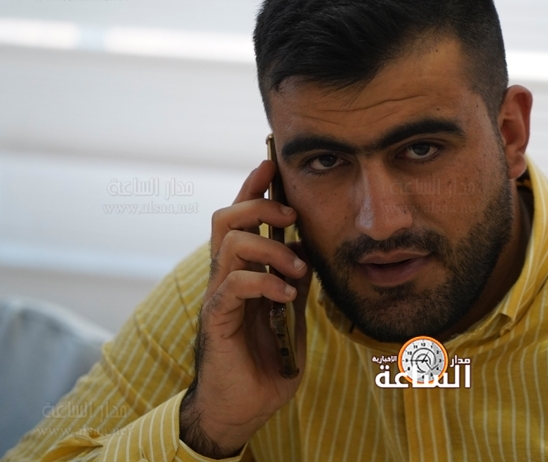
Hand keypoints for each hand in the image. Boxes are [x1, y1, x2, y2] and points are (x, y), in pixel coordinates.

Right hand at [179, 160, 310, 457]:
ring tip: (298, 271)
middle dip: (258, 204)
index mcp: (243, 271)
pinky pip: (234, 285)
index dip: (254, 188)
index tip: (272, 163)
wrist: (244, 407)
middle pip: (224, 218)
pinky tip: (287, 295)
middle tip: (291, 215)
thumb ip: (294, 279)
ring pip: (230, 243)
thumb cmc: (265, 359)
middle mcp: (225, 277)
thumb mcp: (290, 312)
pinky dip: (266, 281)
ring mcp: (219, 297)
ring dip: (271, 248)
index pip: (242, 219)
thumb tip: (308, 248)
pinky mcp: (217, 320)